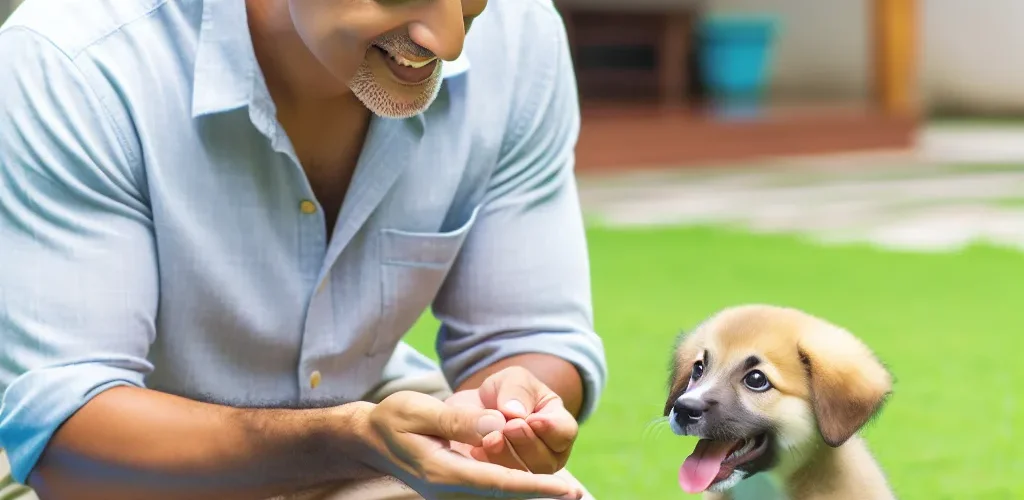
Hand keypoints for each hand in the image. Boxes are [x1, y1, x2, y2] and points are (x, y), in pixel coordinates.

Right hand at [355, 391, 582, 499]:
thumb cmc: (394, 418)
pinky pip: (492, 493)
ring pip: (500, 497)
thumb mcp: (420, 411)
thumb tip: (496, 426)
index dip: (533, 487)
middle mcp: (449, 490)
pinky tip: (540, 486)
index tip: (563, 489)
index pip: (497, 483)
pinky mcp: (455, 488)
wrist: (370, 438)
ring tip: (570, 493)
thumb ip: (458, 422)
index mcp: (442, 471)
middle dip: (540, 494)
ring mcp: (451, 493)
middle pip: (504, 496)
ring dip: (530, 492)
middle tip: (579, 495)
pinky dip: (517, 490)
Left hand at [446, 367, 579, 474]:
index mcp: (558, 424)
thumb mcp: (512, 380)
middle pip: (546, 459)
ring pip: (524, 475)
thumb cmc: (503, 393)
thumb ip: (516, 390)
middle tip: (508, 427)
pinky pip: (500, 482)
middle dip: (526, 442)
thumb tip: (515, 411)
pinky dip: (488, 466)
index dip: (551, 428)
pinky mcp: (504, 483)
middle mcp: (549, 454)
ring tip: (490, 438)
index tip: (531, 419)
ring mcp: (527, 473)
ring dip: (506, 456)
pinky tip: (476, 450)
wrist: (474, 410)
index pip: (565, 431)